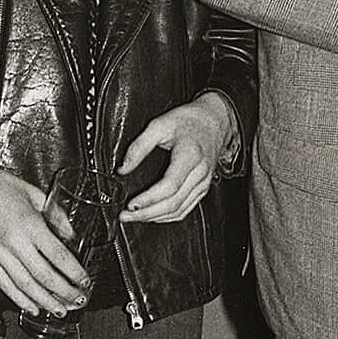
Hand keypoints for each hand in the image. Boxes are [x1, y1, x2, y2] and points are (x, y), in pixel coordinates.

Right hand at [0, 141, 89, 315]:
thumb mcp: (34, 193)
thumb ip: (55, 215)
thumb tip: (71, 234)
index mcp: (29, 224)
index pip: (58, 256)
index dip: (74, 272)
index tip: (85, 281)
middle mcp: (14, 242)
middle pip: (45, 276)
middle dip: (65, 292)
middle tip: (79, 299)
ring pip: (26, 286)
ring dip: (46, 301)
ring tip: (61, 309)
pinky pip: (5, 285)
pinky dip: (20, 300)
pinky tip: (33, 307)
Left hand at [118, 94, 232, 223]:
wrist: (214, 120)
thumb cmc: (188, 121)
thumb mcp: (159, 125)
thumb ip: (139, 146)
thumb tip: (123, 169)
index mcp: (190, 155)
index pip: (169, 185)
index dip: (149, 198)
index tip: (131, 204)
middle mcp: (200, 173)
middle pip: (173, 203)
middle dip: (146, 213)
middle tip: (125, 215)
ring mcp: (203, 183)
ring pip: (179, 210)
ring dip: (155, 218)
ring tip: (134, 217)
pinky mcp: (203, 188)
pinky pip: (186, 209)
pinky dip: (168, 217)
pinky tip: (153, 216)